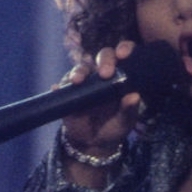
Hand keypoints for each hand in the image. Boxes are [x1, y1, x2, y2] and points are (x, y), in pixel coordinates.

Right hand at [59, 40, 142, 154]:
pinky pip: (63, 85)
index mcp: (121, 77)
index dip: (125, 49)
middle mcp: (103, 74)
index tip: (123, 54)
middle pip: (104, 56)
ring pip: (82, 68)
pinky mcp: (69, 90)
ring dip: (79, 72)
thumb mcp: (124, 122)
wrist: (93, 142)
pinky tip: (56, 88)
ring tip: (76, 81)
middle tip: (105, 73)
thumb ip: (129, 110)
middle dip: (104, 61)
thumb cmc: (114, 127)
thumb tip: (134, 96)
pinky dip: (60, 86)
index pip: (124, 56)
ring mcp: (86, 81)